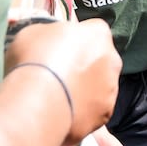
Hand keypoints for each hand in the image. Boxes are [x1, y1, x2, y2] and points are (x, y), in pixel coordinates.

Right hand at [8, 18, 119, 144]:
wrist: (37, 102)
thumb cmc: (35, 61)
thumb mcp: (35, 32)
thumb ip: (51, 34)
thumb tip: (50, 42)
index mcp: (98, 33)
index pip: (93, 31)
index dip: (76, 40)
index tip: (60, 48)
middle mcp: (111, 59)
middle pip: (100, 59)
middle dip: (84, 65)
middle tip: (59, 74)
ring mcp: (111, 89)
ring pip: (99, 86)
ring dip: (85, 89)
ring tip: (58, 96)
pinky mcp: (105, 114)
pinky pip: (94, 110)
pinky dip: (82, 111)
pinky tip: (62, 112)